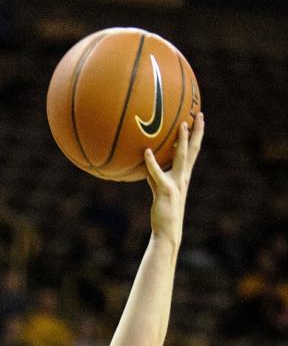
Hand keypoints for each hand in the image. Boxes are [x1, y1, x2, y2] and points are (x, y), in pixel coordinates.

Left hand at [145, 112, 203, 243]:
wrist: (167, 230)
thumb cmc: (163, 212)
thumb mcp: (160, 191)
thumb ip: (155, 178)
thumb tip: (148, 169)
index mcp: (184, 176)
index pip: (193, 152)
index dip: (197, 135)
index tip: (199, 119)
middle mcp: (183, 177)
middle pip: (192, 150)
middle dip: (197, 132)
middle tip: (198, 115)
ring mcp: (176, 183)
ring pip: (181, 157)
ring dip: (182, 141)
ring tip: (182, 125)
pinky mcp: (165, 190)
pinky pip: (157, 173)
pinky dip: (151, 163)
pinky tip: (146, 152)